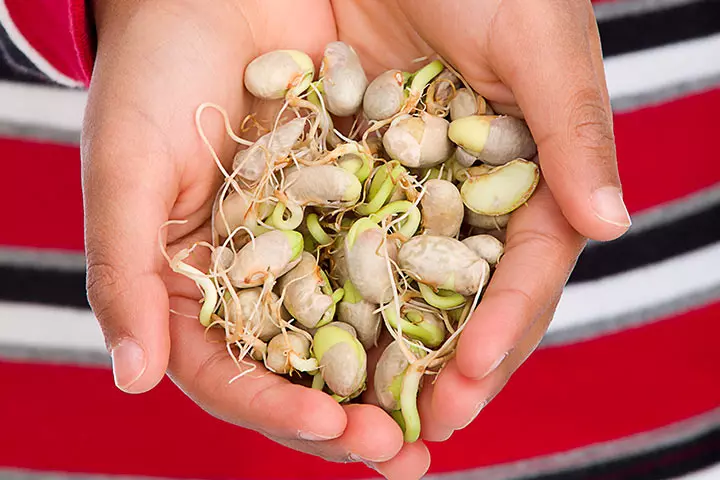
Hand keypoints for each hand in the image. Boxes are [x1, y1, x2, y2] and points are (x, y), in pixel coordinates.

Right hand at [82, 0, 425, 476]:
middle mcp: (265, 273)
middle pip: (305, 365)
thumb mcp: (126, 170)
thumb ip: (124, 272)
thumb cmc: (152, 73)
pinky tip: (471, 326)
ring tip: (448, 413)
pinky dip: (433, 292)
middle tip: (401, 454)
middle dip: (351, 415)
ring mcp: (319, 239)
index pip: (232, 371)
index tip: (331, 431)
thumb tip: (131, 381)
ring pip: (363, 323)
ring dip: (402, 372)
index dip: (276, 408)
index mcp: (200, 284)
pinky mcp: (370, 198)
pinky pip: (406, 255)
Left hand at [330, 0, 628, 439]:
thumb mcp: (535, 40)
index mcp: (526, 176)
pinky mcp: (347, 178)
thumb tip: (613, 225)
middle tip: (423, 428)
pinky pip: (338, 245)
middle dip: (447, 366)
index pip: (524, 270)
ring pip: (400, 288)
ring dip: (387, 352)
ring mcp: (405, 194)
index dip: (505, 326)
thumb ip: (573, 130)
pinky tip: (312, 341)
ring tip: (366, 416)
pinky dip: (330, 295)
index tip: (471, 377)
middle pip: (462, 298)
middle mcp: (467, 197)